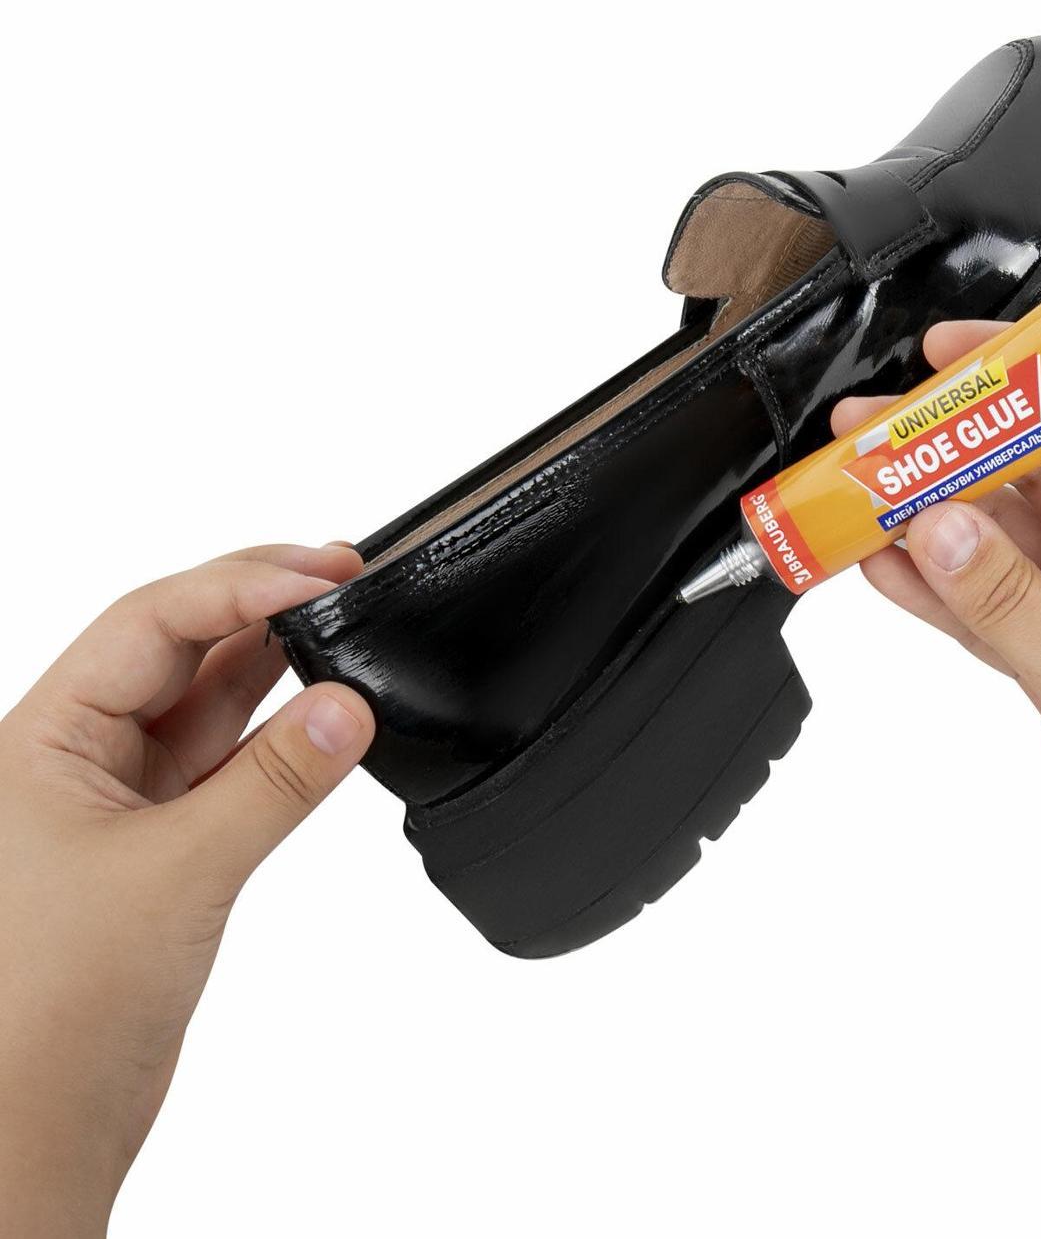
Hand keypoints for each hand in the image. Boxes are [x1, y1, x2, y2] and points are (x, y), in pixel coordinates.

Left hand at [0, 545, 374, 1236]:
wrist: (37, 1124)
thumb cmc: (51, 1011)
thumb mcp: (178, 875)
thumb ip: (273, 785)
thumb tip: (348, 708)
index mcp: (42, 738)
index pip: (149, 623)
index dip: (239, 585)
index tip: (322, 573)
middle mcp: (77, 754)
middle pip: (177, 644)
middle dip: (259, 603)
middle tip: (343, 572)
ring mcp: (121, 796)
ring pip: (208, 699)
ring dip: (274, 663)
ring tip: (341, 617)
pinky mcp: (162, 840)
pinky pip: (230, 760)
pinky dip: (280, 734)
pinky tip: (323, 710)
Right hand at [834, 321, 1040, 1138]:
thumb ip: (1009, 601)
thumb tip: (933, 524)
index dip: (1030, 371)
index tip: (952, 353)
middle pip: (1037, 468)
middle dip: (953, 449)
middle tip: (870, 432)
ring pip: (1000, 533)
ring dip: (930, 518)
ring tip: (853, 494)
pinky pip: (986, 598)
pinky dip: (934, 586)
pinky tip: (880, 567)